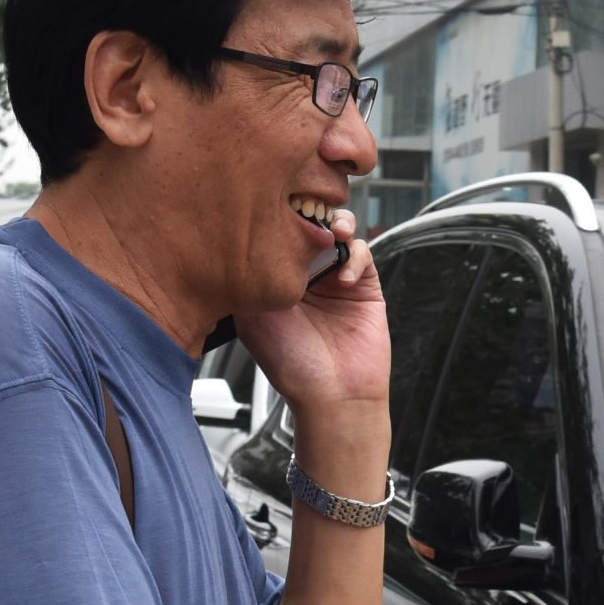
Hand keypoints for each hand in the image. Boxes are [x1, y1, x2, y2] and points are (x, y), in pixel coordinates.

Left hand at [236, 207, 388, 422]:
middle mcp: (305, 275)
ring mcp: (335, 278)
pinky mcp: (364, 285)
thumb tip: (239, 242)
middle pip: (308, 225)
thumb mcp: (252, 319)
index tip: (274, 210)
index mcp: (276, 280)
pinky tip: (343, 279)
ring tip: (331, 235)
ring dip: (336, 225)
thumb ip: (246, 279)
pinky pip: (362, 252)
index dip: (276, 217)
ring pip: (337, 231)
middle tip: (307, 214)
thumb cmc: (293, 366)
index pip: (276, 234)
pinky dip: (354, 256)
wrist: (334, 395)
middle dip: (309, 213)